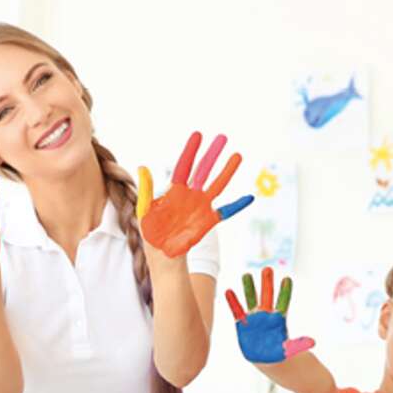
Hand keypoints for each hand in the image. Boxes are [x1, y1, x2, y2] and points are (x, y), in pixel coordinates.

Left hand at [137, 132, 254, 257]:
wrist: (163, 257)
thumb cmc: (151, 234)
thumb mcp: (144, 212)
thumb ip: (146, 190)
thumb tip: (142, 167)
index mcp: (174, 191)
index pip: (184, 166)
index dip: (191, 151)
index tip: (198, 135)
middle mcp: (190, 195)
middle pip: (204, 170)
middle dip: (212, 154)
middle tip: (222, 137)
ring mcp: (201, 207)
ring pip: (218, 185)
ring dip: (227, 171)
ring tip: (237, 155)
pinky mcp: (209, 220)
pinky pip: (226, 211)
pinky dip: (237, 205)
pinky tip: (249, 197)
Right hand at [227, 267, 314, 363]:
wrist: (265, 359)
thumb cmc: (279, 353)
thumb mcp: (289, 350)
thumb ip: (298, 344)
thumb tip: (312, 342)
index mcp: (279, 319)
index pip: (283, 302)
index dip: (285, 291)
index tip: (287, 279)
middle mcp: (266, 314)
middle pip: (267, 295)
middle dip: (267, 283)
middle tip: (267, 269)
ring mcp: (254, 317)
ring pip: (251, 299)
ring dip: (249, 287)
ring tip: (246, 275)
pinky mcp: (242, 323)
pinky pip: (237, 310)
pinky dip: (233, 301)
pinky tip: (229, 291)